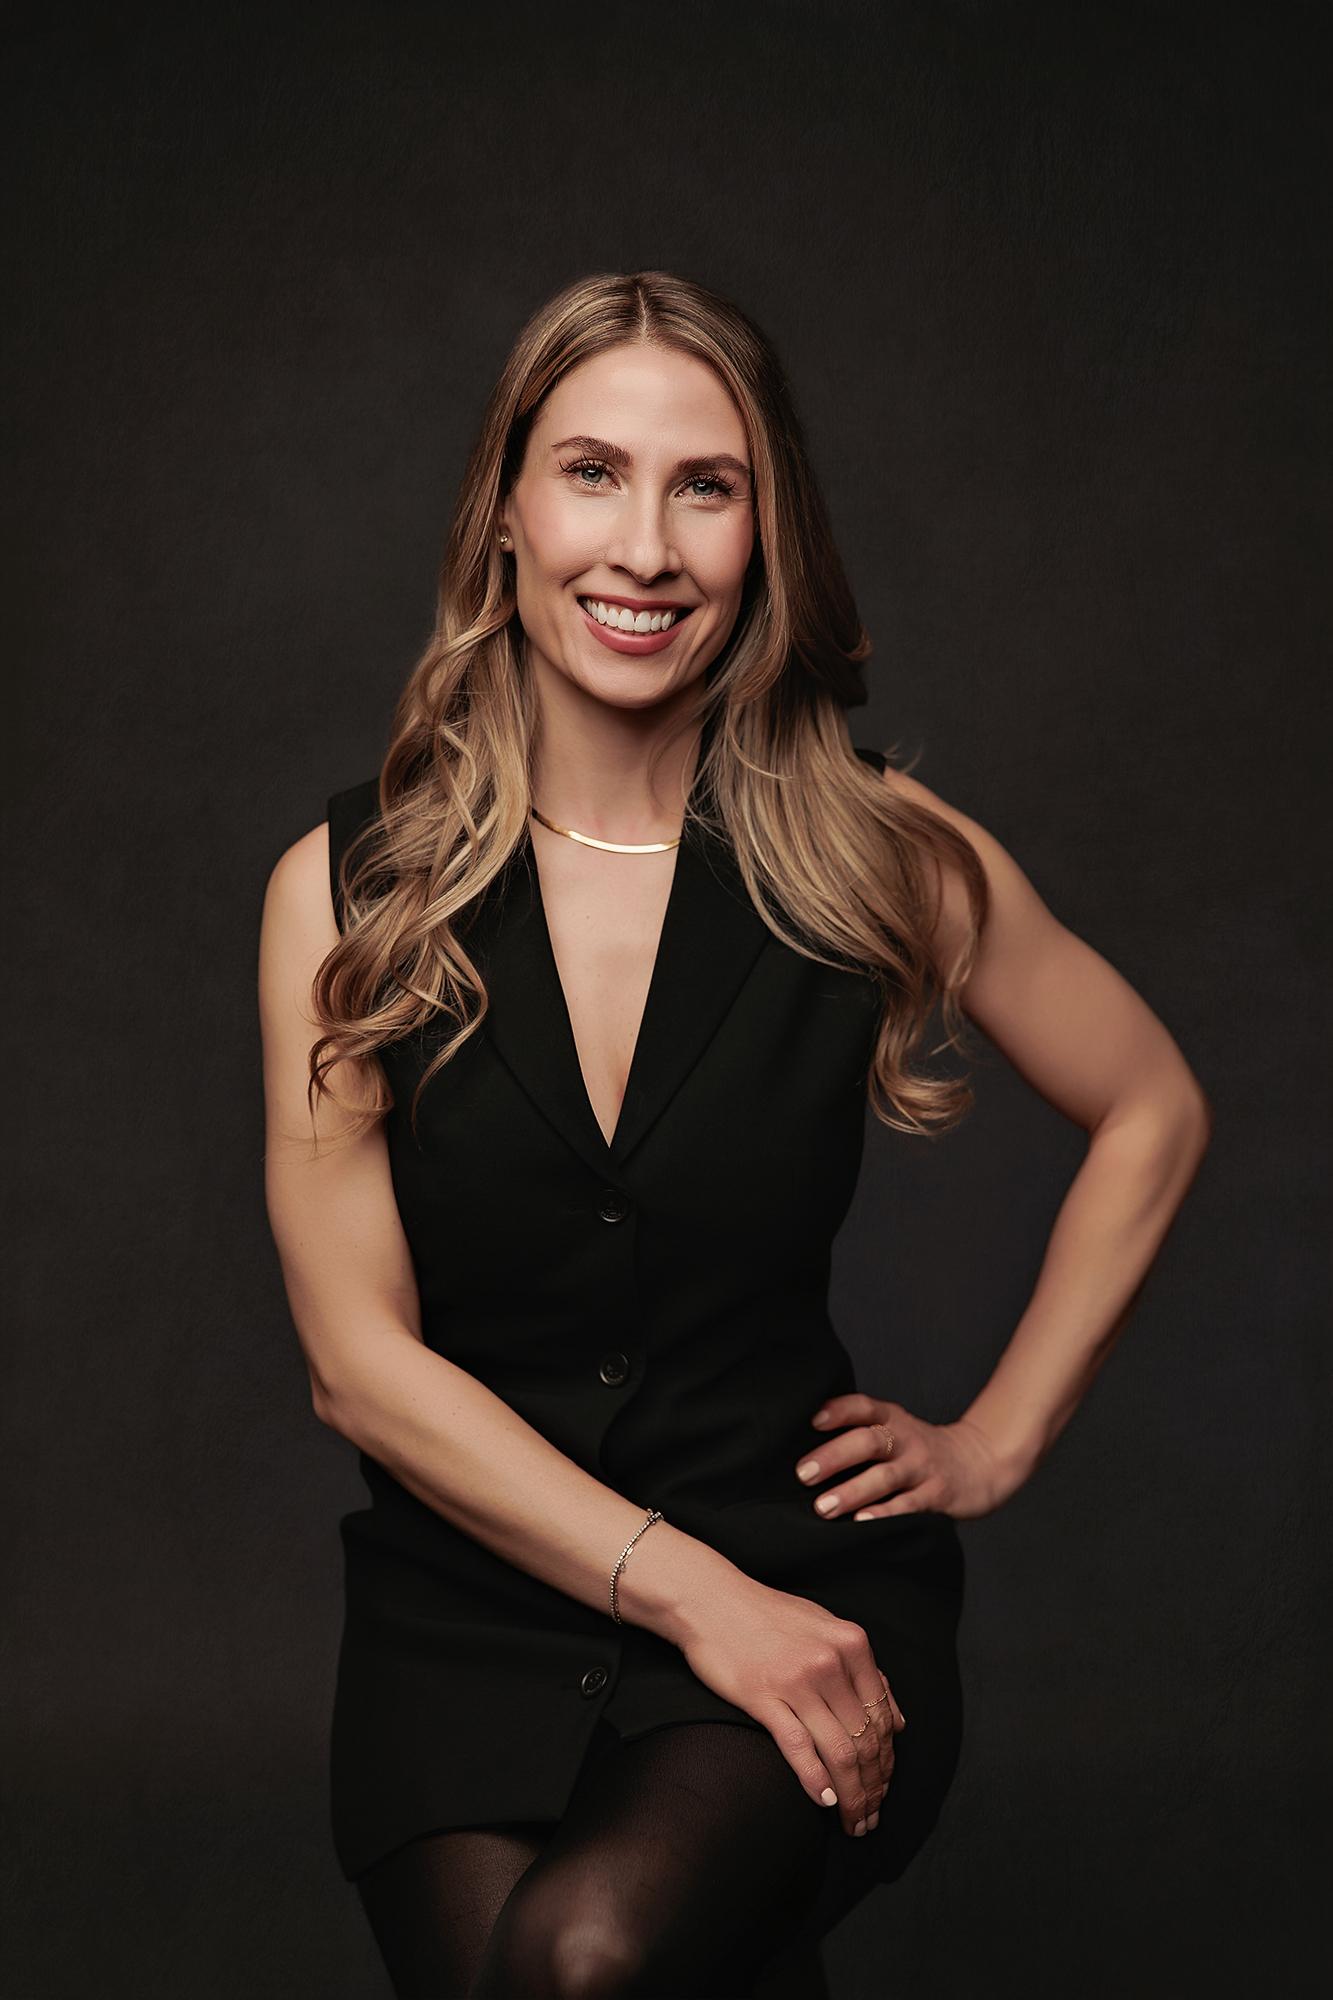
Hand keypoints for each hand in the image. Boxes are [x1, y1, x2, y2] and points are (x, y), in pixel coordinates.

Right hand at [673, 1571, 906, 1840]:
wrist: (710, 1599)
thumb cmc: (767, 1615)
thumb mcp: (825, 1629)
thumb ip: (863, 1670)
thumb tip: (897, 1720)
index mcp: (852, 1645)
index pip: (883, 1719)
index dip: (886, 1763)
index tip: (883, 1790)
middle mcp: (831, 1662)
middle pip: (866, 1741)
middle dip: (874, 1788)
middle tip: (871, 1818)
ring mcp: (797, 1680)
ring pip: (840, 1752)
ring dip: (853, 1795)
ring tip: (854, 1822)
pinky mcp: (763, 1696)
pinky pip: (798, 1747)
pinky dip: (817, 1781)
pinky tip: (826, 1802)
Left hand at [795, 1393, 1022, 1520]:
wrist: (981, 1464)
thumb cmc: (919, 1451)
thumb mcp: (896, 1431)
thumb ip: (860, 1433)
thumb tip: (801, 1448)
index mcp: (893, 1419)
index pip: (864, 1407)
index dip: (838, 1410)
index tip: (812, 1420)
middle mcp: (907, 1439)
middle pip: (870, 1441)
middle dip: (834, 1456)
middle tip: (802, 1474)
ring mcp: (923, 1468)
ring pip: (885, 1477)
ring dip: (852, 1492)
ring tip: (823, 1507)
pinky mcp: (937, 1496)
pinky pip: (908, 1506)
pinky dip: (885, 1514)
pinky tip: (862, 1524)